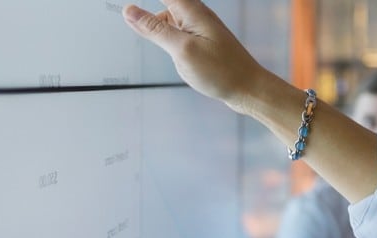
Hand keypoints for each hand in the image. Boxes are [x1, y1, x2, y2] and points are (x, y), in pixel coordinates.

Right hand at [121, 0, 271, 112]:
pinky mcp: (201, 41)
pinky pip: (177, 30)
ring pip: (169, 17)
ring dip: (156, 23)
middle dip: (149, 15)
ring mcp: (199, 28)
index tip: (128, 5)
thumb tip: (129, 11)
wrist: (248, 90)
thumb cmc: (222, 71)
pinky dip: (166, 35)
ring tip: (149, 33)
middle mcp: (196, 15)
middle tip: (141, 26)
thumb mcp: (182, 50)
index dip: (144, 1)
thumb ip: (155, 29)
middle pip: (165, 3)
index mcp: (192, 11)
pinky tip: (168, 48)